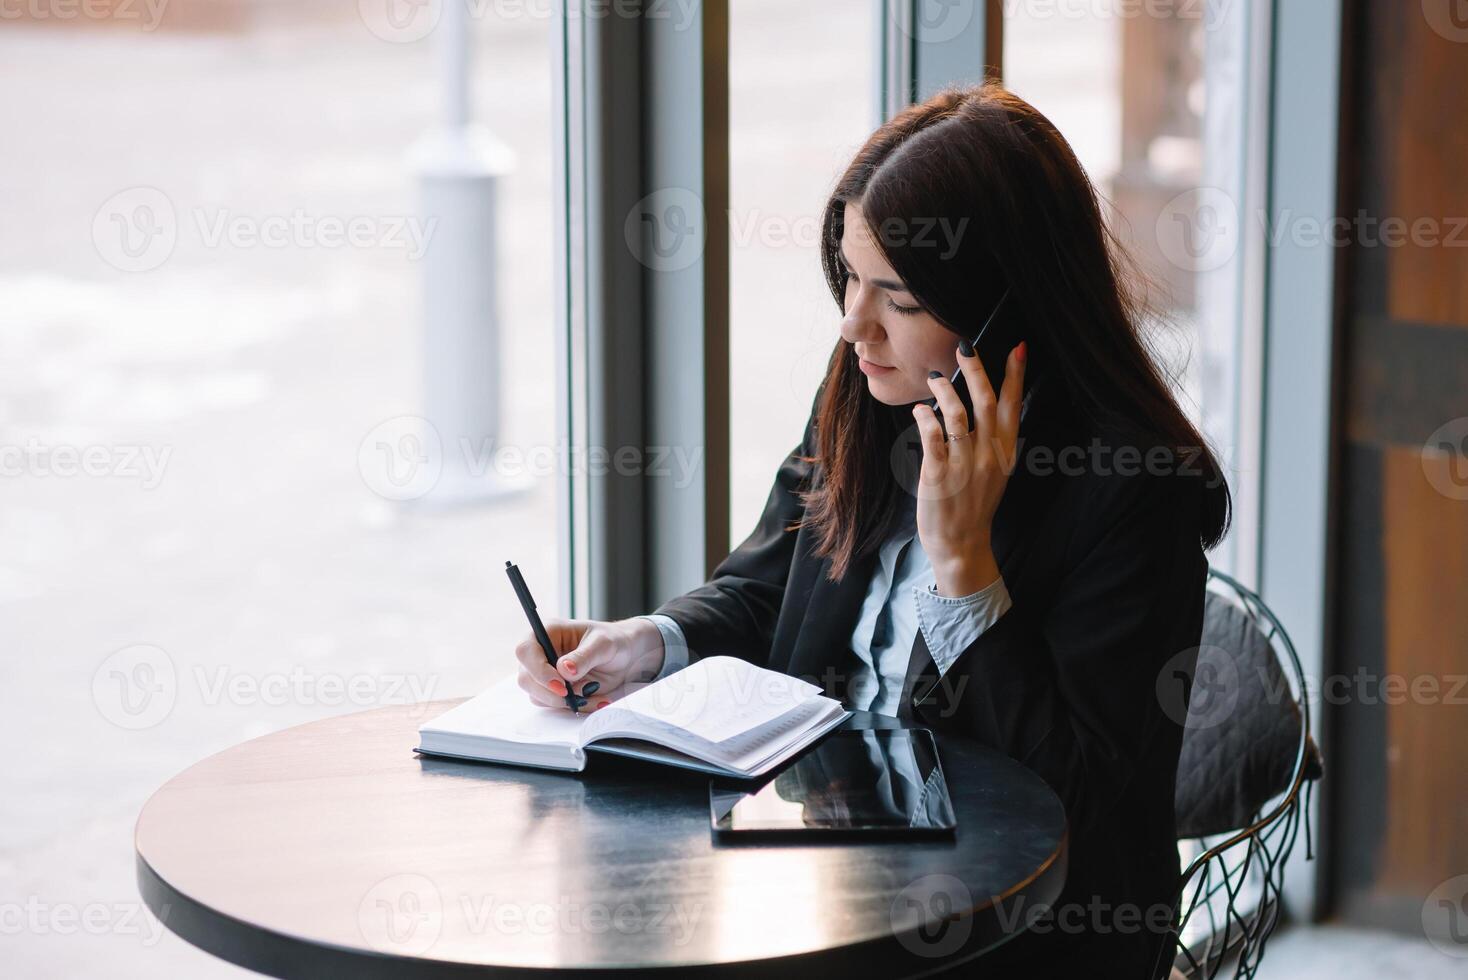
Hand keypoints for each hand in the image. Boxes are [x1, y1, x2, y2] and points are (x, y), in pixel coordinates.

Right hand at [514, 617, 665, 709]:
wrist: (625, 655)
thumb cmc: (613, 640)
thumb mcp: (603, 644)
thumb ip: (584, 656)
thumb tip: (563, 670)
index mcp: (548, 632)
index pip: (525, 651)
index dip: (537, 670)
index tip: (560, 685)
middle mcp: (541, 653)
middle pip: (526, 678)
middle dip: (550, 692)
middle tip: (578, 696)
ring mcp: (545, 673)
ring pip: (538, 696)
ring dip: (565, 702)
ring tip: (594, 693)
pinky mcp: (554, 690)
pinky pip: (555, 705)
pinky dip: (575, 706)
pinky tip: (595, 699)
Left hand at [910, 341, 1026, 596]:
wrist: (960, 543)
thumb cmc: (973, 504)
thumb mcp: (994, 471)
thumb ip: (993, 440)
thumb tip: (985, 403)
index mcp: (1005, 453)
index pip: (1012, 406)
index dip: (1015, 375)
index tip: (1017, 347)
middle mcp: (989, 456)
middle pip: (986, 403)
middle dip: (977, 370)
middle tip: (965, 346)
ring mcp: (964, 464)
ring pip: (958, 414)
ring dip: (945, 391)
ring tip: (936, 378)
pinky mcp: (939, 474)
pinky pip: (933, 435)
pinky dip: (925, 417)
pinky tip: (920, 410)